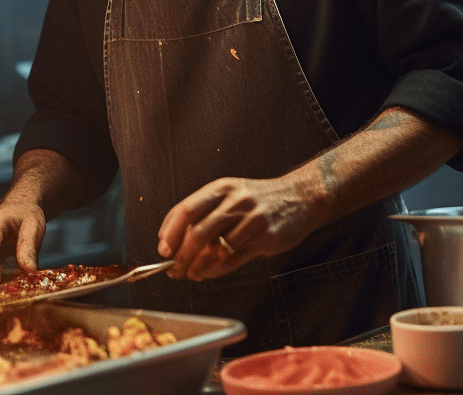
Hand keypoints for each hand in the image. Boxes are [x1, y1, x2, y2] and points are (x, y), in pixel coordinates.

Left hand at [156, 176, 320, 281]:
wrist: (300, 197)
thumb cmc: (257, 200)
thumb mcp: (229, 195)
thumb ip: (202, 214)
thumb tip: (170, 241)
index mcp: (221, 188)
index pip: (186, 210)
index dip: (170, 233)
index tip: (163, 251)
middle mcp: (236, 201)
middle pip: (198, 233)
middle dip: (182, 257)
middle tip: (175, 270)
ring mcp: (253, 219)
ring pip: (216, 250)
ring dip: (199, 267)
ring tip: (193, 274)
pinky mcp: (266, 237)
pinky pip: (234, 260)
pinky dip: (217, 270)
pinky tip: (210, 272)